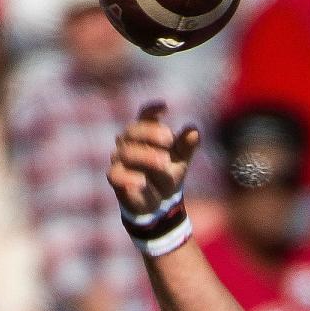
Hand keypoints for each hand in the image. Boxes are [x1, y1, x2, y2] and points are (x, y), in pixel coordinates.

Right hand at [108, 101, 199, 217]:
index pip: (145, 116)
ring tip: (164, 162)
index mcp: (144, 133)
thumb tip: (194, 130)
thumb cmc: (167, 175)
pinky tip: (143, 182)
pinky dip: (129, 177)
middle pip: (133, 130)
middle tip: (169, 139)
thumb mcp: (180, 161)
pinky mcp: (115, 177)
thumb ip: (186, 146)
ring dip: (146, 156)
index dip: (152, 110)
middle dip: (151, 133)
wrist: (158, 203)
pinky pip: (116, 174)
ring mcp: (120, 159)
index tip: (165, 107)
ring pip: (127, 152)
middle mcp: (129, 142)